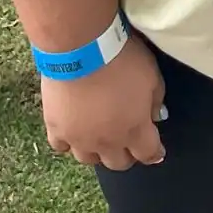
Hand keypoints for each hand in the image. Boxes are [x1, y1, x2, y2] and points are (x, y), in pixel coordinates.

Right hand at [42, 33, 166, 171]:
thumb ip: (157, 100)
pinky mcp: (56, 128)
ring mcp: (79, 139)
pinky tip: (73, 132)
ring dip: (98, 151)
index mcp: (135, 129)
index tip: (156, 152)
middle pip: (118, 163)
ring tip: (100, 137)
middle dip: (126, 154)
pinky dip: (68, 142)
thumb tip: (156, 116)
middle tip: (128, 142)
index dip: (154, 153)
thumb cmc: (123, 59)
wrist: (83, 49)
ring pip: (89, 159)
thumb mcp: (153, 74)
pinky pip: (61, 146)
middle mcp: (107, 142)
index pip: (148, 153)